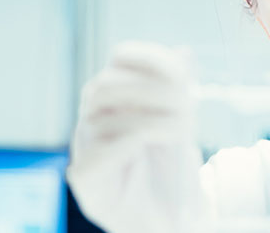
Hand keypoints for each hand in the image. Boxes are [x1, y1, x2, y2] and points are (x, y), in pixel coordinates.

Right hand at [66, 42, 202, 231]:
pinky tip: (165, 138)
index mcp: (116, 101)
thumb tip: (183, 54)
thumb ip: (177, 94)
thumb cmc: (170, 175)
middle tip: (187, 100)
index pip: (118, 63)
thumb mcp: (180, 129)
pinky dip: (137, 135)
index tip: (178, 63)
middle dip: (150, 88)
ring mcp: (83, 149)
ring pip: (99, 113)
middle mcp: (92, 121)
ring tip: (183, 123)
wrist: (166, 221)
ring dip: (148, 112)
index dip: (145, 57)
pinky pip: (100, 148)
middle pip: (104, 86)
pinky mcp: (85, 177)